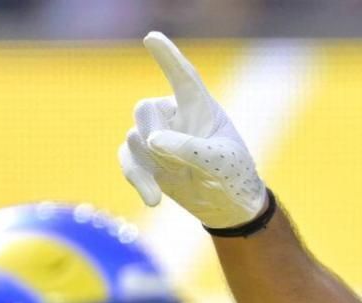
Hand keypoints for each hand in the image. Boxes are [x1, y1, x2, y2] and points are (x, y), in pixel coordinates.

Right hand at [120, 32, 267, 229]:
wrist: (229, 206)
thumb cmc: (234, 175)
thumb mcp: (221, 162)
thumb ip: (190, 149)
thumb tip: (153, 140)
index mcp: (201, 108)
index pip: (183, 77)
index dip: (168, 57)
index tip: (152, 37)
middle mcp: (175, 117)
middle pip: (145, 109)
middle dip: (154, 136)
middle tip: (178, 161)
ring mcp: (158, 137)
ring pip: (134, 137)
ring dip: (152, 164)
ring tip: (177, 181)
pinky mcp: (147, 159)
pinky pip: (128, 160)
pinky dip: (137, 179)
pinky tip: (153, 199)